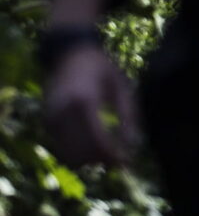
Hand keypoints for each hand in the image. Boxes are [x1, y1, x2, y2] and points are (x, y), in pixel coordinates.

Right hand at [42, 45, 136, 168]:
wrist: (69, 53)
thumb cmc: (101, 67)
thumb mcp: (121, 85)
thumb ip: (128, 114)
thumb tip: (134, 144)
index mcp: (83, 102)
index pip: (97, 141)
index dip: (112, 156)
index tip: (128, 162)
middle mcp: (62, 113)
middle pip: (81, 154)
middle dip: (101, 161)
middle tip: (121, 161)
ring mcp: (51, 119)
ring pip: (69, 156)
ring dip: (89, 160)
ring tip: (110, 154)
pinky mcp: (47, 123)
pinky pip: (62, 147)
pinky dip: (78, 153)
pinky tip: (95, 146)